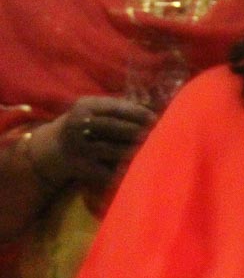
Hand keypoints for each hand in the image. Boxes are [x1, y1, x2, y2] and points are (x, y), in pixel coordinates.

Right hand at [29, 96, 156, 190]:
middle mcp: (78, 125)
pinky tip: (133, 169)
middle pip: (112, 127)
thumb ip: (119, 106)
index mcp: (85, 107)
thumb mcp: (95, 108)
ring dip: (130, 150)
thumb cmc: (87, 122)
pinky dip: (119, 170)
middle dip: (135, 131)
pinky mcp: (80, 166)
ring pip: (109, 149)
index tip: (154, 118)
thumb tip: (153, 106)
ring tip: (147, 149)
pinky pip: (103, 170)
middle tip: (154, 134)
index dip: (136, 113)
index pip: (114, 108)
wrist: (56, 146)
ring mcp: (78, 147)